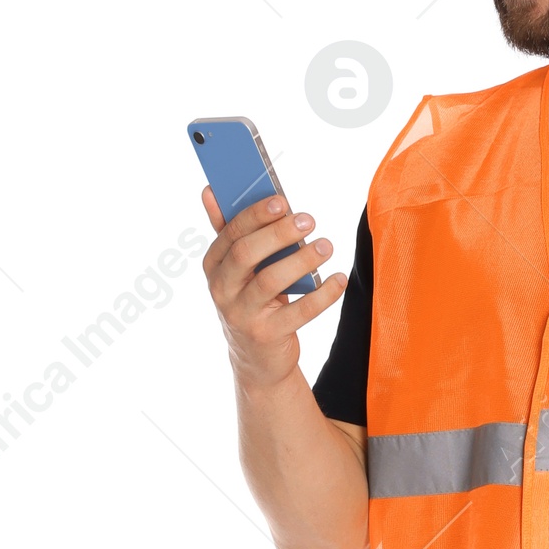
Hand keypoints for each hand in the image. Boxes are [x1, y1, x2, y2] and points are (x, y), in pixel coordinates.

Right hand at [200, 187, 344, 389]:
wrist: (256, 358)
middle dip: (278, 233)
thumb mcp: (236, 269)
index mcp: (214, 265)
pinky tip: (338, 279)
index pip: (231, 233)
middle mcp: (221, 290)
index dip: (256, 214)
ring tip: (327, 246)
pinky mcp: (266, 336)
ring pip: (271, 281)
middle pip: (247, 253)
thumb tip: (210, 191)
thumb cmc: (251, 299)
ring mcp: (242, 315)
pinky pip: (299, 312)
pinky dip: (322, 294)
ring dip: (302, 259)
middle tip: (309, 220)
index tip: (282, 200)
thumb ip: (228, 231)